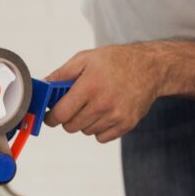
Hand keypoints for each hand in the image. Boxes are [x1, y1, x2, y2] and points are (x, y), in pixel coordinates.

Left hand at [44, 44, 163, 142]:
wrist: (150, 68)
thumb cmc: (116, 61)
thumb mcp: (85, 58)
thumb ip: (62, 73)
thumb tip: (44, 85)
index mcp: (89, 86)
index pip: (61, 113)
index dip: (51, 117)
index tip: (50, 116)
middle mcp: (103, 103)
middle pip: (71, 126)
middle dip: (67, 118)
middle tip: (72, 107)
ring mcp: (116, 116)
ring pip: (86, 131)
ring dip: (84, 122)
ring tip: (93, 105)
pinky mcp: (127, 124)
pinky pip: (102, 137)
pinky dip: (99, 129)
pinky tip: (104, 113)